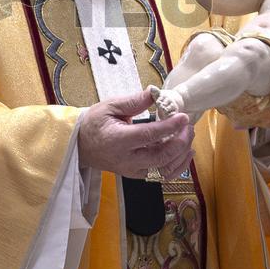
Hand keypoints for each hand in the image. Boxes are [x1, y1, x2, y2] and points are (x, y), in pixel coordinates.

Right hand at [78, 88, 193, 179]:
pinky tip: (185, 153)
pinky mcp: (137, 175)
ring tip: (188, 136)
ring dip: (181, 155)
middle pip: (160, 157)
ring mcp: (132, 170)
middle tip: (188, 126)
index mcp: (117, 140)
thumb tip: (155, 93)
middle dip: (180, 142)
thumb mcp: (110, 106)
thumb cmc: (94, 123)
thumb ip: (134, 101)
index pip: (148, 136)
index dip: (169, 127)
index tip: (183, 117)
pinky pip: (161, 175)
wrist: (80, 145)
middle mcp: (126, 159)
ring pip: (164, 170)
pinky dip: (177, 166)